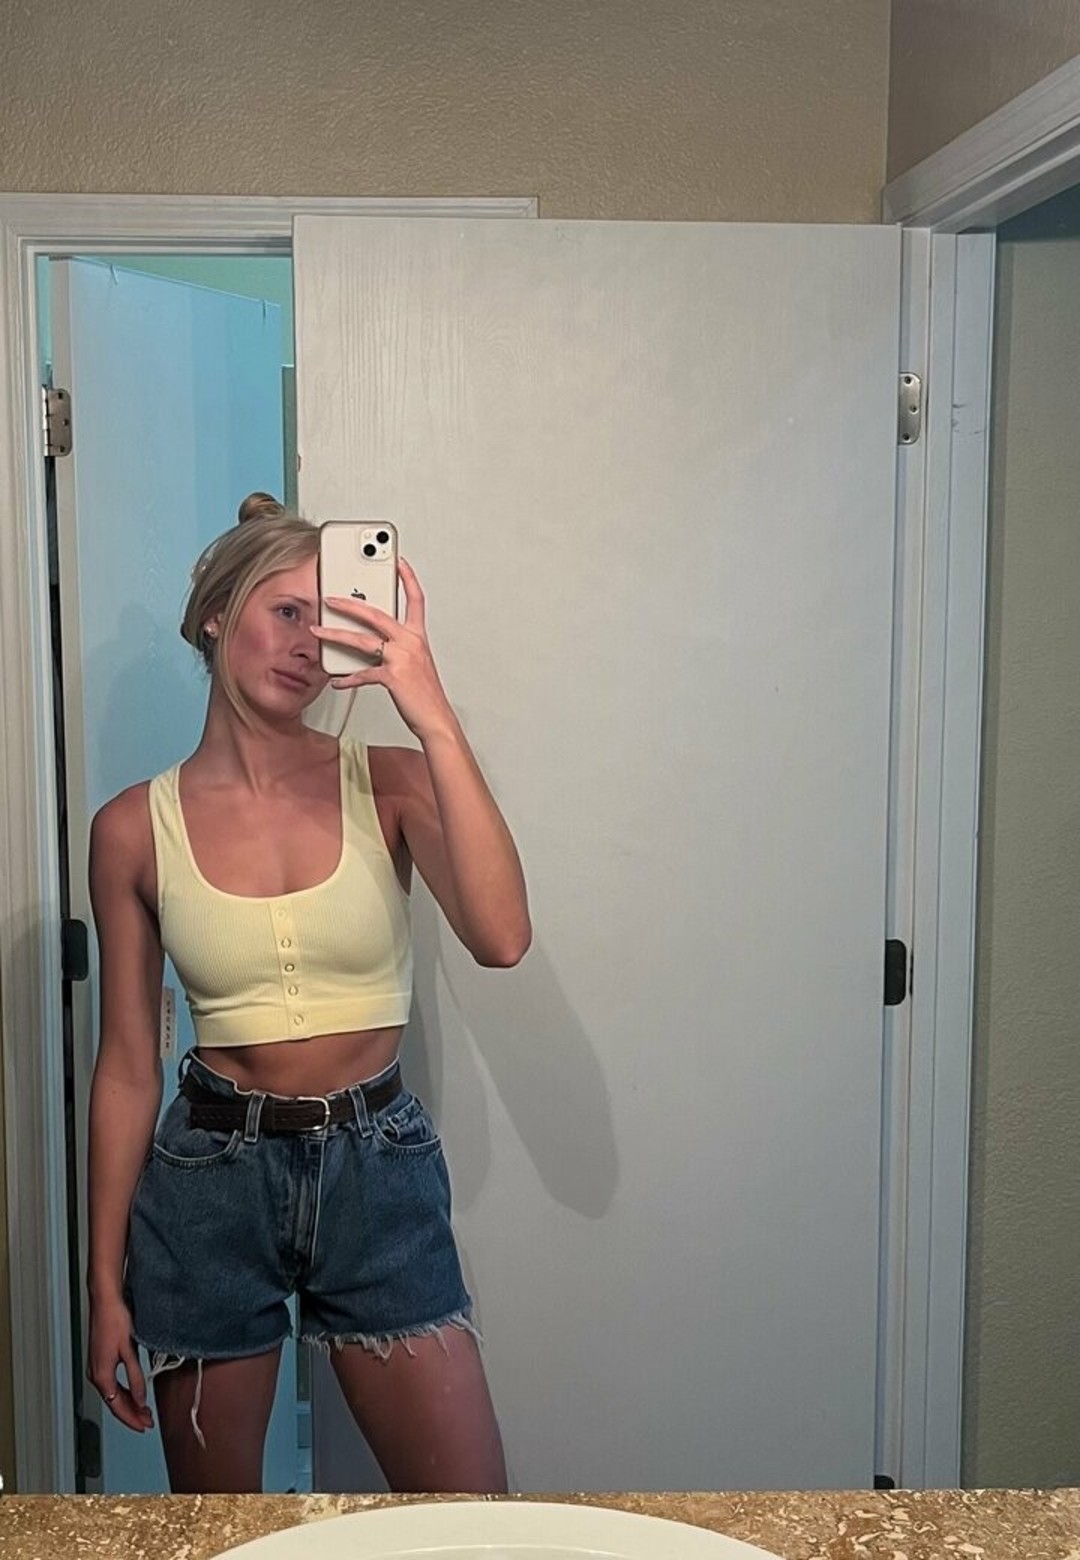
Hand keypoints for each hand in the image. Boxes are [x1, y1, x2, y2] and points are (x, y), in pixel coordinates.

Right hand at [87, 1295, 153, 1432]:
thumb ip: (136, 1377)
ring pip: (113, 1394)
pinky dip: (124, 1392)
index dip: (132, 1419)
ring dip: (129, 1403)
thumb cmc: (115, 1320)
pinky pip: (112, 1384)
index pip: (118, 1406)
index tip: (145, 1426)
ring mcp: (96, 1368)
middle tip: (148, 1422)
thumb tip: (141, 1399)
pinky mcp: (100, 1361)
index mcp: (102, 1376)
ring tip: (144, 1410)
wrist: (105, 1301)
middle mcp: (96, 1375)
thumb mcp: (129, 1351)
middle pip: (115, 1403)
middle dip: (132, 1414)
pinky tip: (134, 1393)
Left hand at [311, 558, 457, 741]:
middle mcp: (411, 642)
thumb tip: (370, 647)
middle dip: (349, 604)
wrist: (436, 719)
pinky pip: (362, 673)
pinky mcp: (392, 676)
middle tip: (331, 597)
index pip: (416, 599)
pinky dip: (347, 678)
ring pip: (362, 640)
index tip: (397, 562)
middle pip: (376, 614)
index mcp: (418, 637)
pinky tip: (337, 680)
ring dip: (335, 635)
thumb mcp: (415, 665)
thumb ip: (395, 650)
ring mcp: (402, 658)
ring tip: (318, 631)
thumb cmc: (425, 695)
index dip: (407, 578)